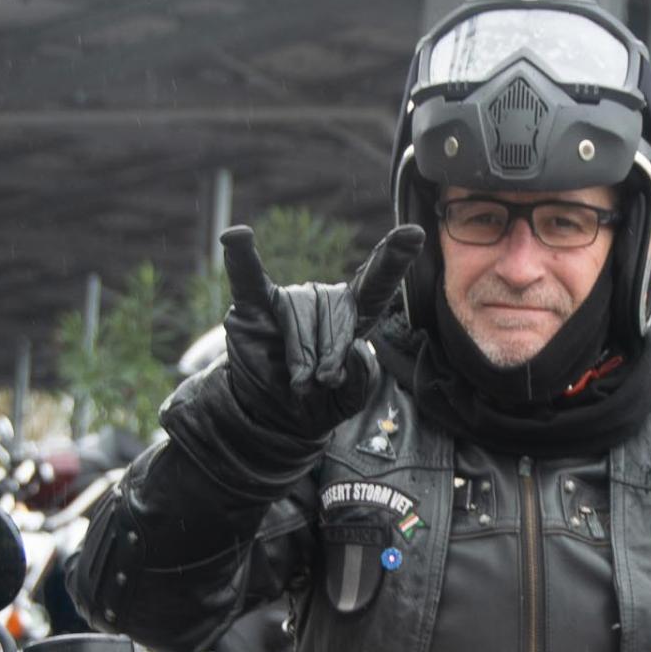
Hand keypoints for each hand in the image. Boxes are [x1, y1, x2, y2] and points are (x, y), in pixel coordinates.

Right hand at [219, 224, 423, 445]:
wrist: (272, 418)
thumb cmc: (317, 402)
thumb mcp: (349, 399)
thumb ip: (361, 377)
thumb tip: (354, 348)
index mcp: (353, 315)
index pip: (376, 284)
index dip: (394, 260)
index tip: (414, 232)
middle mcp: (322, 298)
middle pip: (337, 308)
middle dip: (333, 351)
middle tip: (324, 382)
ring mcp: (286, 299)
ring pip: (301, 312)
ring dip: (302, 353)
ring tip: (300, 382)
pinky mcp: (251, 306)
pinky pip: (248, 278)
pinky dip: (241, 258)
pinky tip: (236, 236)